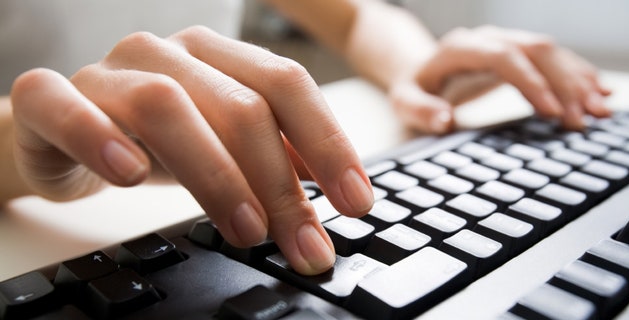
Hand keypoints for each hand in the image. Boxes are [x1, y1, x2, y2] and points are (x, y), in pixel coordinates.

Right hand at [10, 26, 373, 274]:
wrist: (62, 131)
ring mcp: (108, 72)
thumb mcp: (224, 147)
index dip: (328, 142)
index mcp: (217, 58)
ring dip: (214, 173)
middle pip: (238, 103)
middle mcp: (167, 54)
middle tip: (302, 240)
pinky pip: (68, 107)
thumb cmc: (152, 139)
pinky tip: (130, 174)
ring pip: (166, 103)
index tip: (357, 202)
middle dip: (278, 181)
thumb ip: (276, 155)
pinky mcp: (49, 98)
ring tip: (245, 230)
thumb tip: (332, 181)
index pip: (286, 85)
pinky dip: (100, 137)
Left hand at [388, 25, 610, 133]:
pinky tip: (597, 92)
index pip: (502, 57)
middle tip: (583, 120)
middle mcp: (487, 39)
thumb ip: (421, 111)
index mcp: (459, 48)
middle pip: (534, 51)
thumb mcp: (405, 102)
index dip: (530, 81)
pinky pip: (553, 59)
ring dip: (577, 80)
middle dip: (563, 84)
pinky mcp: (518, 53)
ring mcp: (505, 42)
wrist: (420, 69)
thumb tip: (444, 120)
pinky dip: (577, 75)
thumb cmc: (413, 88)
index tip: (551, 112)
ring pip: (550, 52)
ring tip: (599, 112)